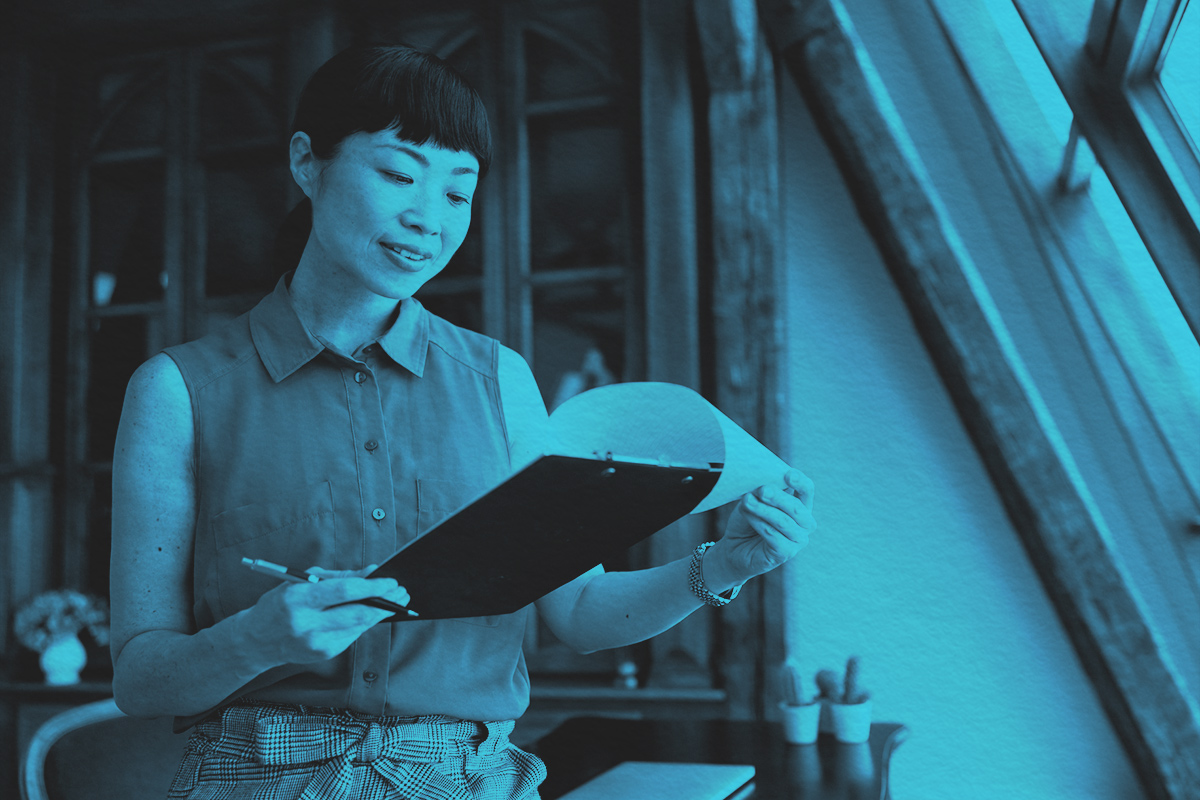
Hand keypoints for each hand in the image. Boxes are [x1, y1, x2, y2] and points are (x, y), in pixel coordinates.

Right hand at [244, 564, 410, 665]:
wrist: (257, 640)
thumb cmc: (282, 604)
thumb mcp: (302, 582)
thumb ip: (338, 577)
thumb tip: (372, 572)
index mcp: (298, 600)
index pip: (343, 592)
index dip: (372, 586)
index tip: (391, 581)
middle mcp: (307, 624)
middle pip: (357, 614)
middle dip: (386, 602)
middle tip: (402, 592)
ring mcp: (316, 643)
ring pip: (359, 626)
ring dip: (380, 613)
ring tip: (395, 601)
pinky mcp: (324, 654)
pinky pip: (352, 635)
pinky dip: (364, 623)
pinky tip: (372, 613)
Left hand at [706, 470, 814, 588]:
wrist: (734, 546)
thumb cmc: (748, 521)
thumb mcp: (755, 501)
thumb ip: (763, 492)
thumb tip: (764, 483)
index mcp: (801, 506)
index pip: (807, 491)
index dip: (800, 482)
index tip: (788, 474)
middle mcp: (805, 524)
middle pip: (796, 507)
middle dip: (778, 497)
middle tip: (761, 489)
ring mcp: (798, 540)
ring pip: (783, 521)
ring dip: (763, 509)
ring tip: (746, 500)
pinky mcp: (786, 553)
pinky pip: (773, 535)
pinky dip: (758, 523)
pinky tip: (746, 514)